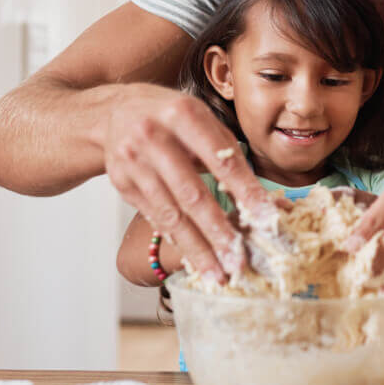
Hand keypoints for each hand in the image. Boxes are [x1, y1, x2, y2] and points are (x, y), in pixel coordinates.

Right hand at [103, 83, 289, 283]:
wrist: (117, 112)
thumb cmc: (173, 116)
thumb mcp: (202, 119)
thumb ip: (230, 153)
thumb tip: (267, 199)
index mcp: (184, 114)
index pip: (222, 160)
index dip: (246, 192)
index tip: (266, 220)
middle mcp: (154, 137)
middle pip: (192, 193)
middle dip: (218, 231)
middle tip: (238, 260)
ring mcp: (133, 162)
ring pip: (170, 213)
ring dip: (196, 247)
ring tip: (217, 273)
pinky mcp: (122, 183)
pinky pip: (154, 217)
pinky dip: (176, 239)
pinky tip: (194, 258)